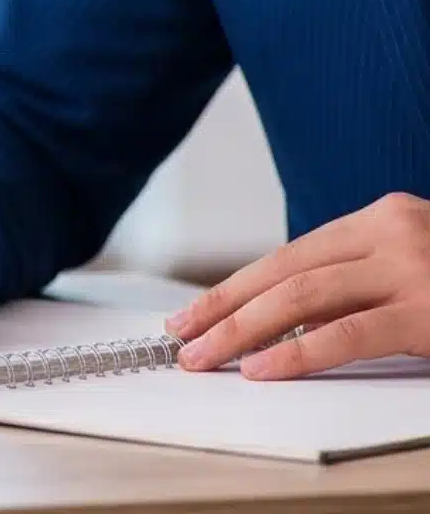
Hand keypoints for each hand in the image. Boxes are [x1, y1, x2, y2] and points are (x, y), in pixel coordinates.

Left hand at [168, 192, 429, 379]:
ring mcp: (409, 271)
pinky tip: (260, 367)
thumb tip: (290, 321)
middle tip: (181, 335)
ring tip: (204, 355)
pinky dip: (295, 353)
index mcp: (380, 219)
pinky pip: (347, 334)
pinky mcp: (427, 314)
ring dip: (241, 329)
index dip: (234, 287)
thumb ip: (356, 282)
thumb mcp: (411, 262)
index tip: (194, 313)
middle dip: (223, 307)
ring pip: (301, 296)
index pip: (288, 256)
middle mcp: (388, 234)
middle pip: (283, 272)